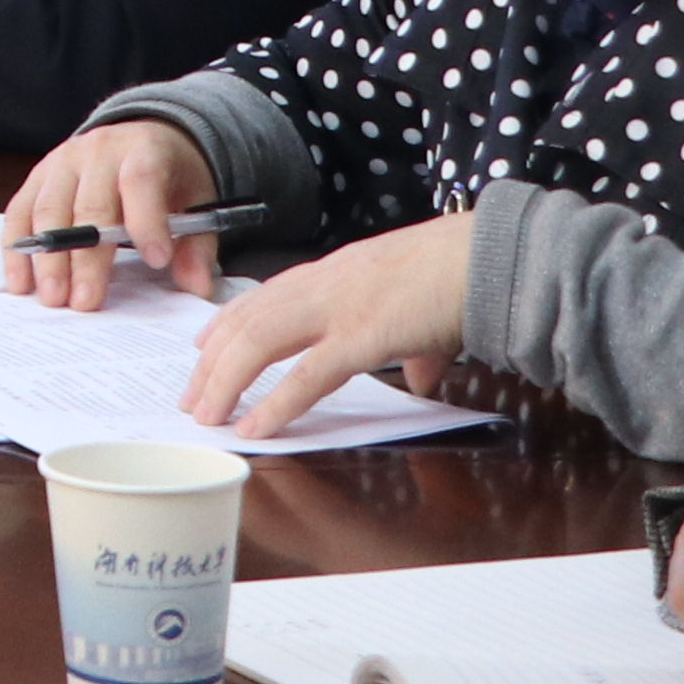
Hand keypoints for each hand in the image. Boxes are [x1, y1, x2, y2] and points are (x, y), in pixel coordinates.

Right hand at [0, 122, 220, 310]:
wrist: (143, 136)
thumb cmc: (170, 176)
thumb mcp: (198, 202)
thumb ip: (197, 246)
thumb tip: (196, 286)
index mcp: (144, 151)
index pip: (141, 180)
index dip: (147, 220)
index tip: (156, 261)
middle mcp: (98, 151)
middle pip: (89, 205)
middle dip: (86, 258)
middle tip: (85, 302)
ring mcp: (62, 161)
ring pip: (48, 210)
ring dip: (48, 258)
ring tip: (53, 298)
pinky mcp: (38, 176)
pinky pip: (20, 212)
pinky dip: (17, 248)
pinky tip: (20, 281)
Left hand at [177, 210, 468, 431]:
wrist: (491, 256)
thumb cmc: (462, 275)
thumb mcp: (420, 308)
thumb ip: (413, 347)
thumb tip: (421, 378)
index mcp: (334, 272)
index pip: (263, 296)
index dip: (227, 322)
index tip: (202, 347)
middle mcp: (324, 285)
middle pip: (248, 321)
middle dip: (212, 361)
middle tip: (192, 395)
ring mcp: (339, 309)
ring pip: (260, 343)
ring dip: (226, 381)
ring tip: (205, 416)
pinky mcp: (362, 337)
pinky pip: (307, 376)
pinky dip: (275, 403)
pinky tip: (253, 426)